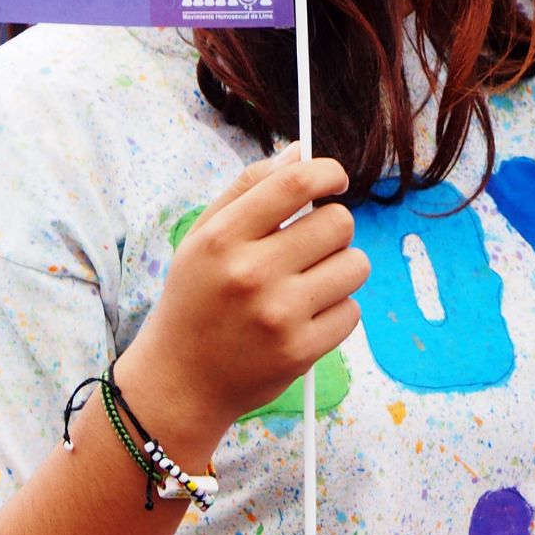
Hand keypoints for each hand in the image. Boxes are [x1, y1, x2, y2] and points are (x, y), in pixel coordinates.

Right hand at [114, 146, 367, 450]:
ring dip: (340, 269)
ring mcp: (279, 316)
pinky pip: (352, 310)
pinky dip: (336, 310)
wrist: (179, 382)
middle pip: (339, 223)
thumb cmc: (196, 299)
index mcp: (222, 239)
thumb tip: (301, 151)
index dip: (328, 173)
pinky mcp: (300, 351)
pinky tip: (303, 317)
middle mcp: (251, 275)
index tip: (333, 180)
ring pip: (355, 265)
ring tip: (307, 282)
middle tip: (311, 244)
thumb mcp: (202, 237)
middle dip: (333, 227)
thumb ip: (249, 187)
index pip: (296, 183)